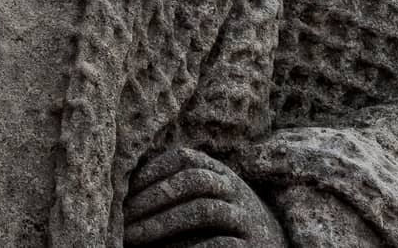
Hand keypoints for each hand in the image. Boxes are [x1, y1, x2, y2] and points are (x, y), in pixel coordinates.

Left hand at [124, 147, 287, 247]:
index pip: (185, 158)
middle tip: (123, 218)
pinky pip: (219, 244)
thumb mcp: (210, 198)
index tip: (124, 191)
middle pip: (193, 180)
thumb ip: (180, 190)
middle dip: (153, 197)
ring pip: (204, 210)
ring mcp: (246, 218)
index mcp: (222, 173)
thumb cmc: (227, 224)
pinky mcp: (252, 247)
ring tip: (133, 237)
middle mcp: (236, 190)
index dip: (152, 171)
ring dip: (162, 223)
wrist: (275, 245)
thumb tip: (126, 193)